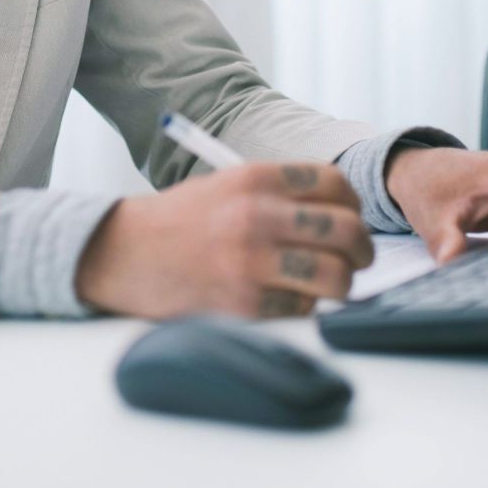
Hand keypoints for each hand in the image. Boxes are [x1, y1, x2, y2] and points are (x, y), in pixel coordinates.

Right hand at [75, 161, 374, 318]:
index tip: (350, 217)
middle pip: (346, 230)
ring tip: (329, 282)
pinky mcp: (245, 304)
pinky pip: (304, 309)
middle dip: (362, 249)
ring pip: (336, 276)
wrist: (126, 254)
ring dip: (341, 283)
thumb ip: (280, 193)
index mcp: (254, 178)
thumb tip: (343, 214)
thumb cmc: (181, 221)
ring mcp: (251, 262)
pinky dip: (303, 306)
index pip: (336, 184)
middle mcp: (256, 215)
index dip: (354, 204)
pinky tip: (283, 296)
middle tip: (357, 257)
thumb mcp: (226, 185)